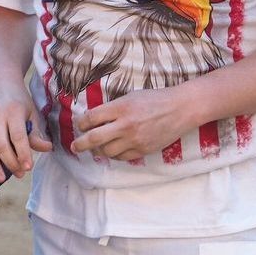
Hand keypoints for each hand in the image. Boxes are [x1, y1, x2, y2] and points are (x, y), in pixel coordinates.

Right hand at [0, 81, 50, 182]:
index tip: (28, 167)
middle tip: (19, 174)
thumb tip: (47, 148)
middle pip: (0, 145)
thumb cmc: (18, 100)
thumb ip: (36, 132)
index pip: (18, 137)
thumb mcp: (31, 112)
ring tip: (1, 179)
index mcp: (13, 111)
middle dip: (10, 163)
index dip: (23, 154)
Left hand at [71, 87, 195, 160]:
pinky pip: (122, 158)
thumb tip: (95, 119)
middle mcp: (125, 125)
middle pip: (94, 138)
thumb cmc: (155, 99)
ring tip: (97, 148)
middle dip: (80, 144)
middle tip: (75, 146)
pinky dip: (115, 155)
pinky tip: (115, 150)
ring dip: (99, 150)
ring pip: (107, 151)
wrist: (180, 109)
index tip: (80, 125)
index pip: (91, 118)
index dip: (81, 123)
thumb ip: (113, 108)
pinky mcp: (143, 150)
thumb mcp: (131, 96)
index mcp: (121, 107)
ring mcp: (135, 139)